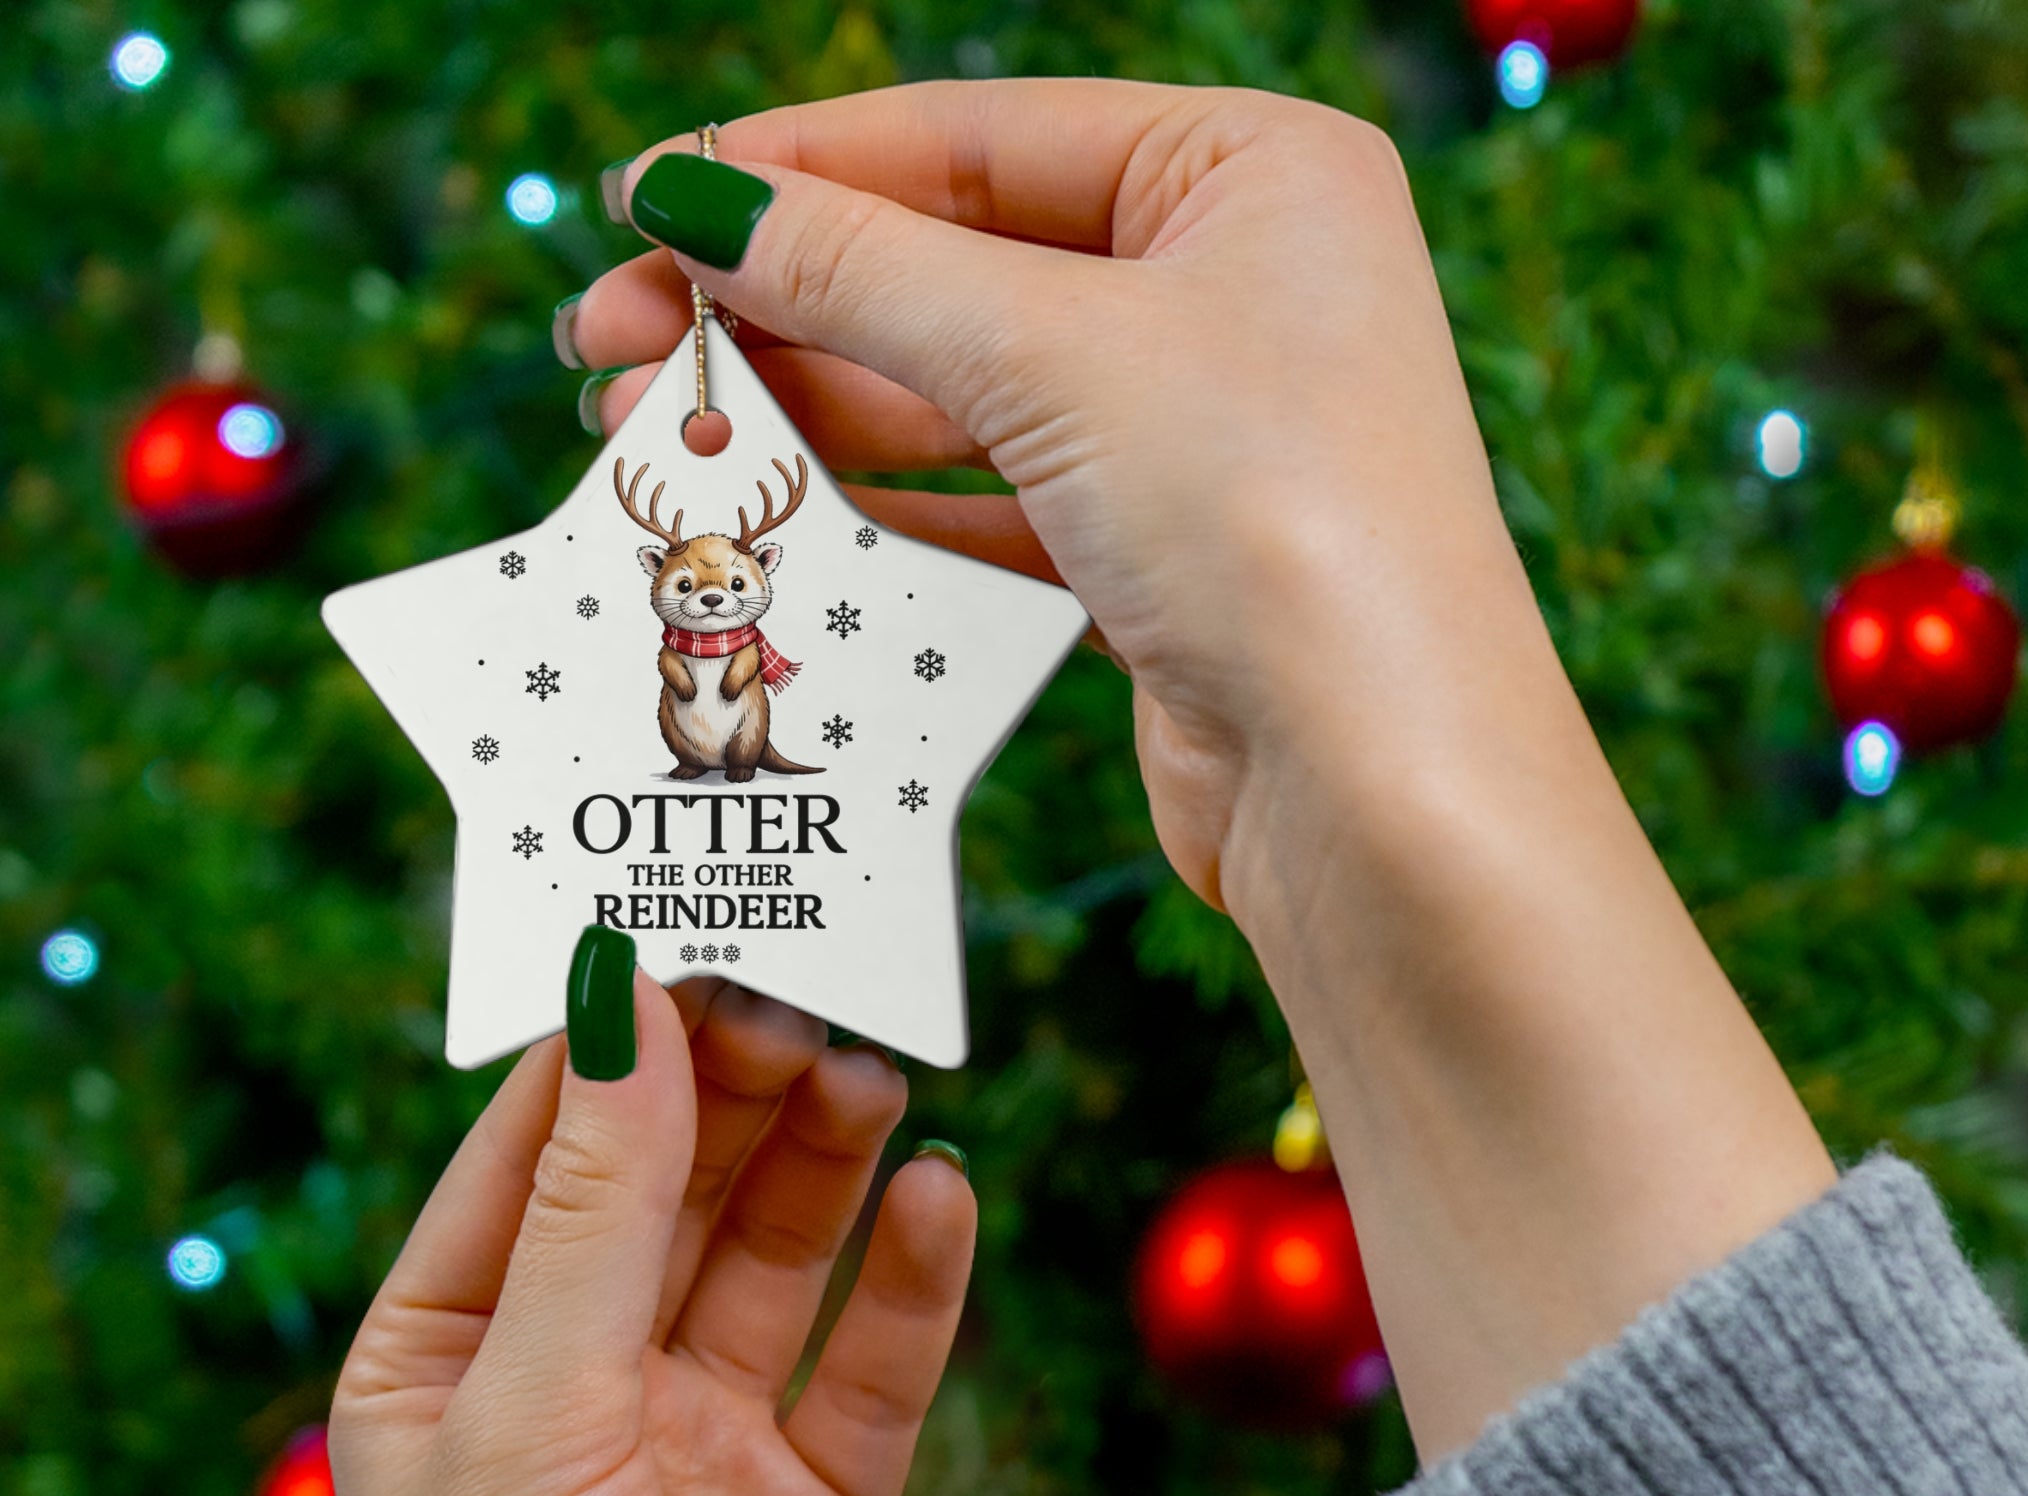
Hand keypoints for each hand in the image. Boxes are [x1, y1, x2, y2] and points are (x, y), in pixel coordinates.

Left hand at [329, 973, 974, 1495]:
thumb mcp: (529, 1416)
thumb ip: (591, 1209)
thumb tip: (619, 1004)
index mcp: (451, 1360)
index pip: (534, 1151)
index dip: (609, 1043)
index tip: (687, 932)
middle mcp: (578, 1389)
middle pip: (669, 1188)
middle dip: (732, 1090)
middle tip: (806, 993)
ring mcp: (705, 1449)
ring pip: (777, 1256)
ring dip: (825, 1161)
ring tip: (874, 1072)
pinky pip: (874, 1365)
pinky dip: (912, 1280)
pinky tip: (943, 1198)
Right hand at [568, 79, 1538, 912]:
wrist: (1377, 787)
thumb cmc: (1272, 520)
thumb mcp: (1053, 353)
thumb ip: (863, 270)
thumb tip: (694, 201)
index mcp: (1250, 173)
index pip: (975, 138)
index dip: (796, 169)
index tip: (644, 203)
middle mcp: (1233, 288)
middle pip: (956, 267)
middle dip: (780, 306)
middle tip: (612, 343)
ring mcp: (1199, 432)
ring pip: (963, 396)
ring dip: (811, 416)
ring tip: (659, 437)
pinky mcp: (1162, 560)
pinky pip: (994, 508)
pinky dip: (885, 512)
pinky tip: (779, 520)